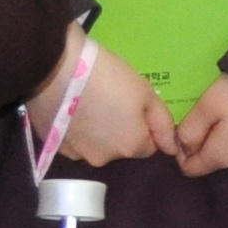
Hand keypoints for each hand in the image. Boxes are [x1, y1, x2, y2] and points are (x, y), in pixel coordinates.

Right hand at [34, 32, 169, 167]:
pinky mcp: (56, 146)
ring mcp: (78, 155)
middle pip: (121, 148)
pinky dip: (76, 131)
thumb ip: (162, 123)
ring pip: (97, 146)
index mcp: (131, 146)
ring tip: (89, 104)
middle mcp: (106, 159)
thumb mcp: (145, 93)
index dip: (144, 126)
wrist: (57, 68)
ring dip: (98, 132)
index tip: (133, 106)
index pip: (148, 147)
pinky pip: (75, 143)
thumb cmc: (108, 76)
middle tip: (111, 101)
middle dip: (121, 130)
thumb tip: (172, 148)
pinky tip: (72, 109)